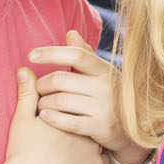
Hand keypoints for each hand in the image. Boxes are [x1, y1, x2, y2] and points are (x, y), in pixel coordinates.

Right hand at [1, 67, 104, 163]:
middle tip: (64, 137)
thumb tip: (25, 71)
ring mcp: (95, 147)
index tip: (58, 119)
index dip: (69, 110)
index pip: (78, 104)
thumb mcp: (22, 119)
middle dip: (81, 124)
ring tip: (70, 152)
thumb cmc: (23, 151)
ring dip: (88, 143)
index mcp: (71, 113)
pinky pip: (101, 162)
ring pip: (97, 141)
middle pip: (89, 120)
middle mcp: (87, 126)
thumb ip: (27, 94)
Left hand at [30, 30, 147, 163]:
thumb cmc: (111, 97)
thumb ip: (85, 55)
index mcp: (105, 70)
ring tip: (41, 104)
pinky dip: (51, 118)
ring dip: (43, 103)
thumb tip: (70, 33)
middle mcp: (106, 87)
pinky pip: (67, 122)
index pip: (76, 55)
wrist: (133, 130)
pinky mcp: (100, 128)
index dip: (51, 53)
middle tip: (36, 88)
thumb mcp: (102, 74)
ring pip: (60, 101)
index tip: (31, 55)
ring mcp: (104, 108)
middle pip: (61, 79)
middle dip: (41, 84)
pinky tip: (45, 116)